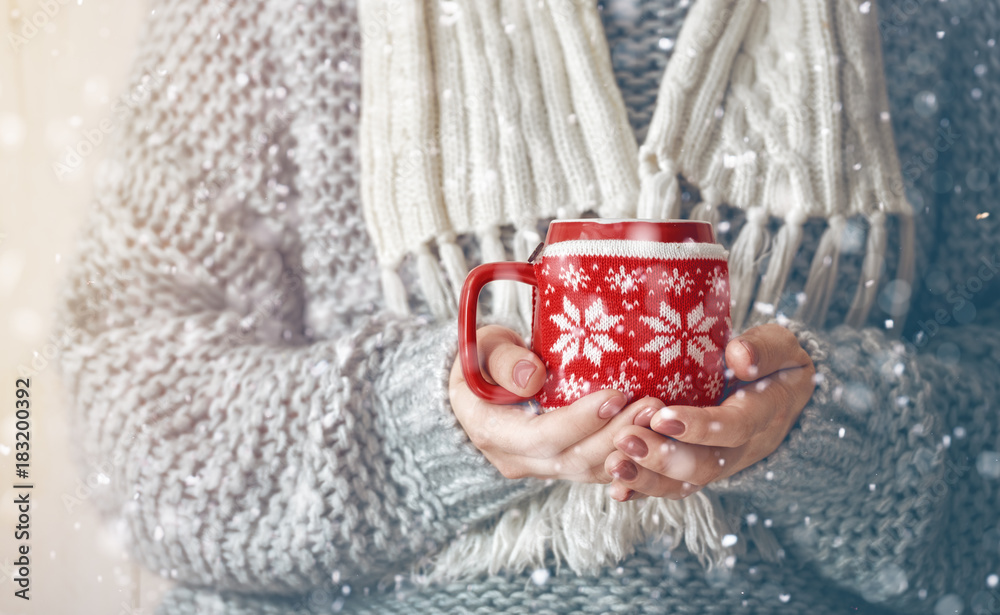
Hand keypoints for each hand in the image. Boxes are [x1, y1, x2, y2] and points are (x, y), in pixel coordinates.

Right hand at [449, 325, 642, 482]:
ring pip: (588, 471)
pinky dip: (625, 459)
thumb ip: (503, 361)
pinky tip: (652, 438)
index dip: (581, 421)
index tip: (616, 395)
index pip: (542, 437)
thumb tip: (532, 378)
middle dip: (616, 436)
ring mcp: (536, 468)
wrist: (477, 386)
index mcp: (491, 430)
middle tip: (651, 407)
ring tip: (658, 417)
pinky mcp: (557, 466)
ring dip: (627, 448)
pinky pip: (595, 471)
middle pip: (572, 460)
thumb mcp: (483, 348)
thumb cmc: (482, 358)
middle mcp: (514, 458)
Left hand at [603, 323, 815, 501]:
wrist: (779, 394)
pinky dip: (643, 491)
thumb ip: (766, 348)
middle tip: (625, 439)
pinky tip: (616, 490)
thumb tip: (739, 356)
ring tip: (613, 464)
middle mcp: (742, 448)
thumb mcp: (781, 346)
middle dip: (664, 458)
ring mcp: (719, 463)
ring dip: (647, 479)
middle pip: (706, 466)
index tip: (661, 417)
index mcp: (765, 414)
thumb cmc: (774, 362)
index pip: (735, 427)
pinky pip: (671, 487)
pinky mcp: (697, 469)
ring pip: (685, 484)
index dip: (699, 427)